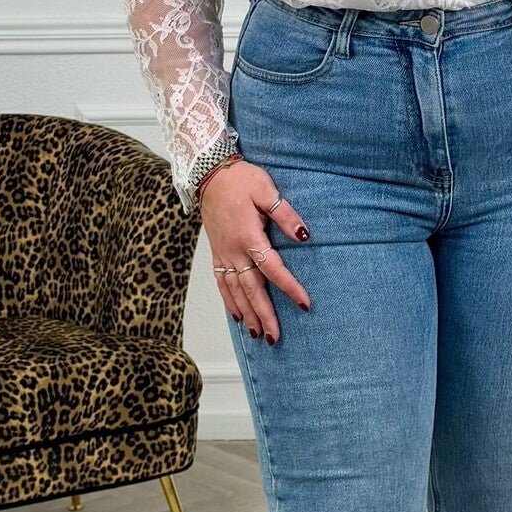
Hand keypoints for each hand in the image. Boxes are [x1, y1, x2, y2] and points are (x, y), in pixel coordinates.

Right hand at [199, 159, 310, 343]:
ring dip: (246, 314)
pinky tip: (236, 316)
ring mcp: (223, 254)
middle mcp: (233, 250)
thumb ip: (285, 214)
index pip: (272, 268)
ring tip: (257, 335)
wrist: (208, 174)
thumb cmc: (240, 180)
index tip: (304, 303)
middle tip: (275, 337)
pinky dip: (228, 302)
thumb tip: (304, 237)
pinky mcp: (216, 252)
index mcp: (249, 236)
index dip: (289, 287)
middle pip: (251, 289)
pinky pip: (221, 283)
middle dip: (263, 314)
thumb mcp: (266, 190)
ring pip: (234, 291)